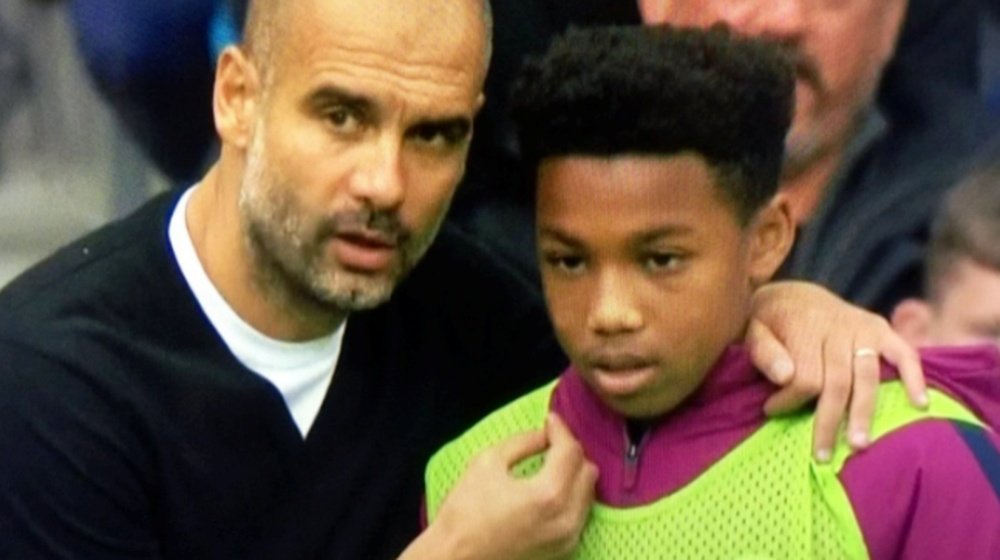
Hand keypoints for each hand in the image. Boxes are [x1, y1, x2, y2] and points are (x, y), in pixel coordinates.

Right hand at [404, 414, 596, 559]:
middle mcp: (566, 518)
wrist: (455, 557)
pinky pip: (580, 514)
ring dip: (573, 474)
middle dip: (570, 451)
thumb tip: (545, 433)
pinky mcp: (563, 550)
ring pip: (588, 493)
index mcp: (548, 494)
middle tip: (549, 441)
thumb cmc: (464, 512)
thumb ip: (523, 441)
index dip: (560, 429)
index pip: (570, 451)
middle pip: (588, 471)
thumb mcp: (488, 462)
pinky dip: (571, 496)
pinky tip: (550, 488)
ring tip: (550, 463)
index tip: (549, 420)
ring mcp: (567, 538)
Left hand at [747, 281, 927, 461]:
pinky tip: (920, 404)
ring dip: (864, 412)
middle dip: (829, 421)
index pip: (804, 376)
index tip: (771, 410)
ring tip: (860, 444)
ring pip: (867, 376)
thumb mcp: (753, 329)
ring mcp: (863, 327)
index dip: (789, 400)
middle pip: (837, 382)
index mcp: (804, 327)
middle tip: (823, 455)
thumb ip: (763, 352)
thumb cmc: (770, 320)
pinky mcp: (881, 328)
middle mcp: (838, 327)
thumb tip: (784, 377)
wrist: (793, 293)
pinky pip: (905, 353)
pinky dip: (914, 377)